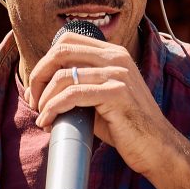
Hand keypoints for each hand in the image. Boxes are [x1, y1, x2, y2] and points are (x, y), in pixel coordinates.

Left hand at [25, 32, 178, 178]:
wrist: (157, 147)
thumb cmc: (125, 126)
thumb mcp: (99, 98)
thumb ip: (77, 86)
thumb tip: (36, 89)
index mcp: (112, 53)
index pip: (67, 41)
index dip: (45, 61)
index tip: (37, 86)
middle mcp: (116, 58)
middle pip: (60, 52)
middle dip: (39, 76)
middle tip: (33, 100)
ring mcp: (118, 74)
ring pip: (63, 77)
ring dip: (44, 98)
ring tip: (42, 116)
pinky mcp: (116, 94)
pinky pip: (72, 95)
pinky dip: (53, 109)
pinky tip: (48, 121)